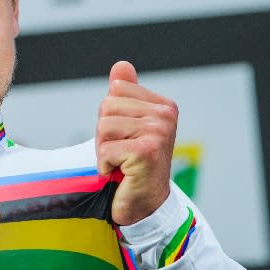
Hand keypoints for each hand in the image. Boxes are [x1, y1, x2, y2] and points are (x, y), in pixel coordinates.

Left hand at [96, 61, 176, 225]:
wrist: (145, 205)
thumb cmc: (133, 164)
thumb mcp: (128, 125)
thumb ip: (126, 94)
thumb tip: (121, 65)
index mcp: (163, 106)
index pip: (115, 90)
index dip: (110, 116)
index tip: (126, 137)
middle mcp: (165, 116)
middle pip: (107, 106)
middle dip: (104, 134)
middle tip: (121, 154)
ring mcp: (158, 133)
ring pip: (103, 127)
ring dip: (104, 150)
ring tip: (121, 163)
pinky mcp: (146, 152)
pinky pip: (105, 149)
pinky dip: (105, 166)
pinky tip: (121, 174)